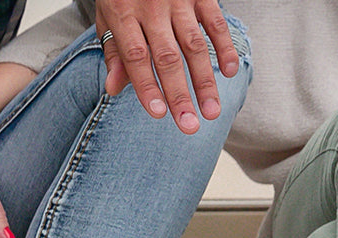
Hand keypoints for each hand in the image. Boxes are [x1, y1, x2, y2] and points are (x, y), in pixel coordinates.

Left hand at [96, 0, 238, 133]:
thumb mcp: (108, 17)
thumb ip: (114, 53)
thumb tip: (113, 89)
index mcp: (124, 13)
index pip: (137, 57)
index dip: (147, 86)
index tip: (159, 113)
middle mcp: (151, 7)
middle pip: (167, 58)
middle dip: (179, 94)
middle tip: (189, 126)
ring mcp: (178, 0)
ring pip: (194, 46)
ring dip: (204, 81)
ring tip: (212, 111)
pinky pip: (215, 21)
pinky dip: (224, 46)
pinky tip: (229, 71)